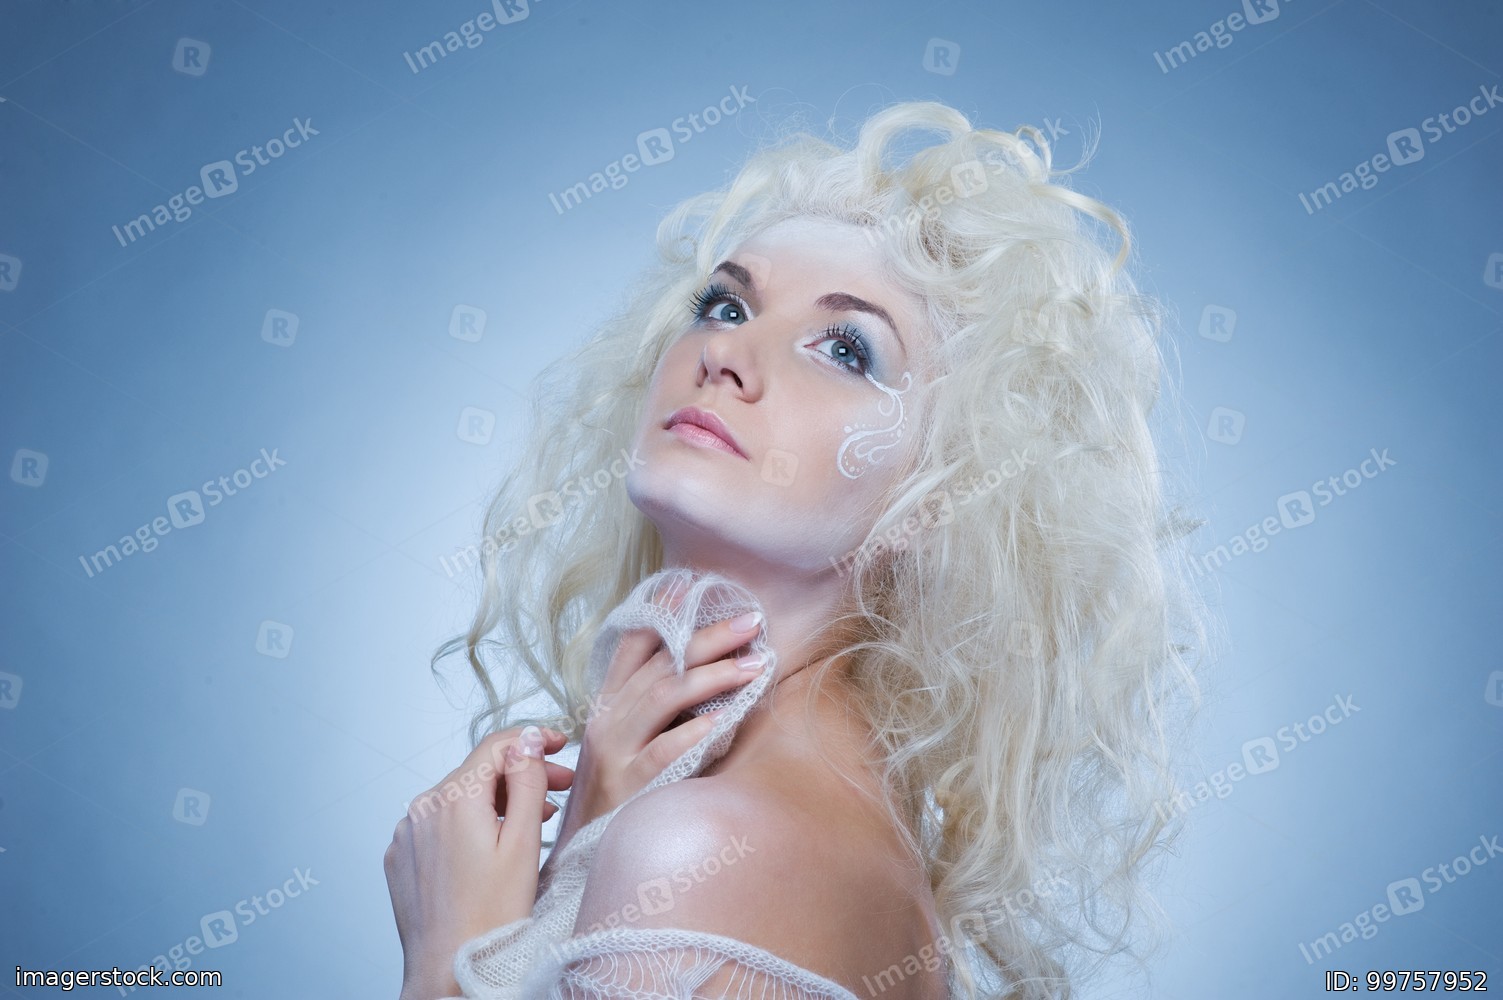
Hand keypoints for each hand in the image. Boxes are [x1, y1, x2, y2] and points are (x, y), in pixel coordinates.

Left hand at [385, 725, 573, 999]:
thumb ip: (526, 782)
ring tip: (533, 819)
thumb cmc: (490, 918)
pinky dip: (468, 825)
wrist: (446, 972)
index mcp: (454, 799)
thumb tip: (529, 740)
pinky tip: (492, 847)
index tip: (561, 745)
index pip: (496, 746)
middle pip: (479, 773)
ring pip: (459, 799)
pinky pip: (439, 825)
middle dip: (521, 775)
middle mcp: (422, 808)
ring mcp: (407, 834)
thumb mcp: (522, 843)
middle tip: (560, 787)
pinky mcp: (401, 857)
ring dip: (496, 801)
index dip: (533, 739)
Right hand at [551, 578, 766, 856]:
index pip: (633, 643)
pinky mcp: (630, 785)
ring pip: (664, 697)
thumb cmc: (616, 795)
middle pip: (660, 663)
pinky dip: (697, 730)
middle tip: (752, 621)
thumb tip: (708, 664)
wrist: (581, 856)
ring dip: (713, 675)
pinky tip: (726, 718)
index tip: (697, 585)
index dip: (663, 611)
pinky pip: (666, 750)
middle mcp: (609, 719)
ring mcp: (616, 751)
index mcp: (609, 702)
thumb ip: (657, 703)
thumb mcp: (628, 740)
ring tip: (754, 664)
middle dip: (709, 637)